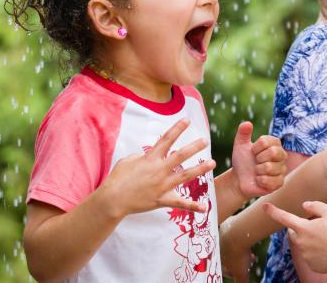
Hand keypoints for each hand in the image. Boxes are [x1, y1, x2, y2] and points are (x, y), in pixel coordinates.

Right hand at [101, 118, 216, 216]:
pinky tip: (204, 207)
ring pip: (185, 176)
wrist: (113, 199)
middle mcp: (159, 170)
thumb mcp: (127, 160)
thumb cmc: (118, 178)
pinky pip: (180, 203)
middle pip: (180, 156)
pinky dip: (192, 206)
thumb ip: (141, 156)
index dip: (177, 129)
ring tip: (212, 163)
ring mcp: (162, 185)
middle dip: (194, 147)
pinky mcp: (162, 200)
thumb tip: (149, 156)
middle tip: (205, 141)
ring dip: (200, 169)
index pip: (166, 140)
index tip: (187, 120)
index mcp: (150, 159)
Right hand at [219, 216, 255, 282]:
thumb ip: (241, 282)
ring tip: (250, 250)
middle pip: (228, 257)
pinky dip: (239, 237)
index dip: (233, 273)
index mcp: (219, 260)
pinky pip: (233, 233)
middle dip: (240, 261)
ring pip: (231, 245)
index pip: (223, 269)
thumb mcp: (241, 274)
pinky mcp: (225, 226)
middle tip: (250, 260)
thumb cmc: (238, 255)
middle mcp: (217, 248)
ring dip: (240, 249)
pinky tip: (246, 238)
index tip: (241, 272)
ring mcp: (220, 236)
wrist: (239, 233)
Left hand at [231, 121, 286, 197]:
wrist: (239, 179)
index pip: (266, 141)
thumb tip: (247, 123)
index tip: (253, 152)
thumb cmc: (242, 161)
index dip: (256, 148)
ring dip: (257, 171)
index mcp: (274, 143)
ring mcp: (282, 169)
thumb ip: (243, 133)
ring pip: (269, 167)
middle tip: (255, 162)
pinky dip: (259, 181)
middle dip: (258, 158)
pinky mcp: (280, 182)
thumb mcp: (240, 145)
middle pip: (273, 152)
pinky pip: (269, 181)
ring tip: (257, 172)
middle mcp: (282, 155)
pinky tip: (258, 180)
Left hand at [263, 201, 326, 272]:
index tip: (264, 206)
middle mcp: (301, 242)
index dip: (273, 211)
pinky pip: (310, 257)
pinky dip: (316, 254)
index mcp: (303, 228)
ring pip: (303, 246)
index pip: (284, 218)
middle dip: (300, 229)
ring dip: (310, 242)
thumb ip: (315, 205)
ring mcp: (306, 255)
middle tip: (315, 228)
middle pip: (294, 233)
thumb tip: (304, 205)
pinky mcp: (312, 265)